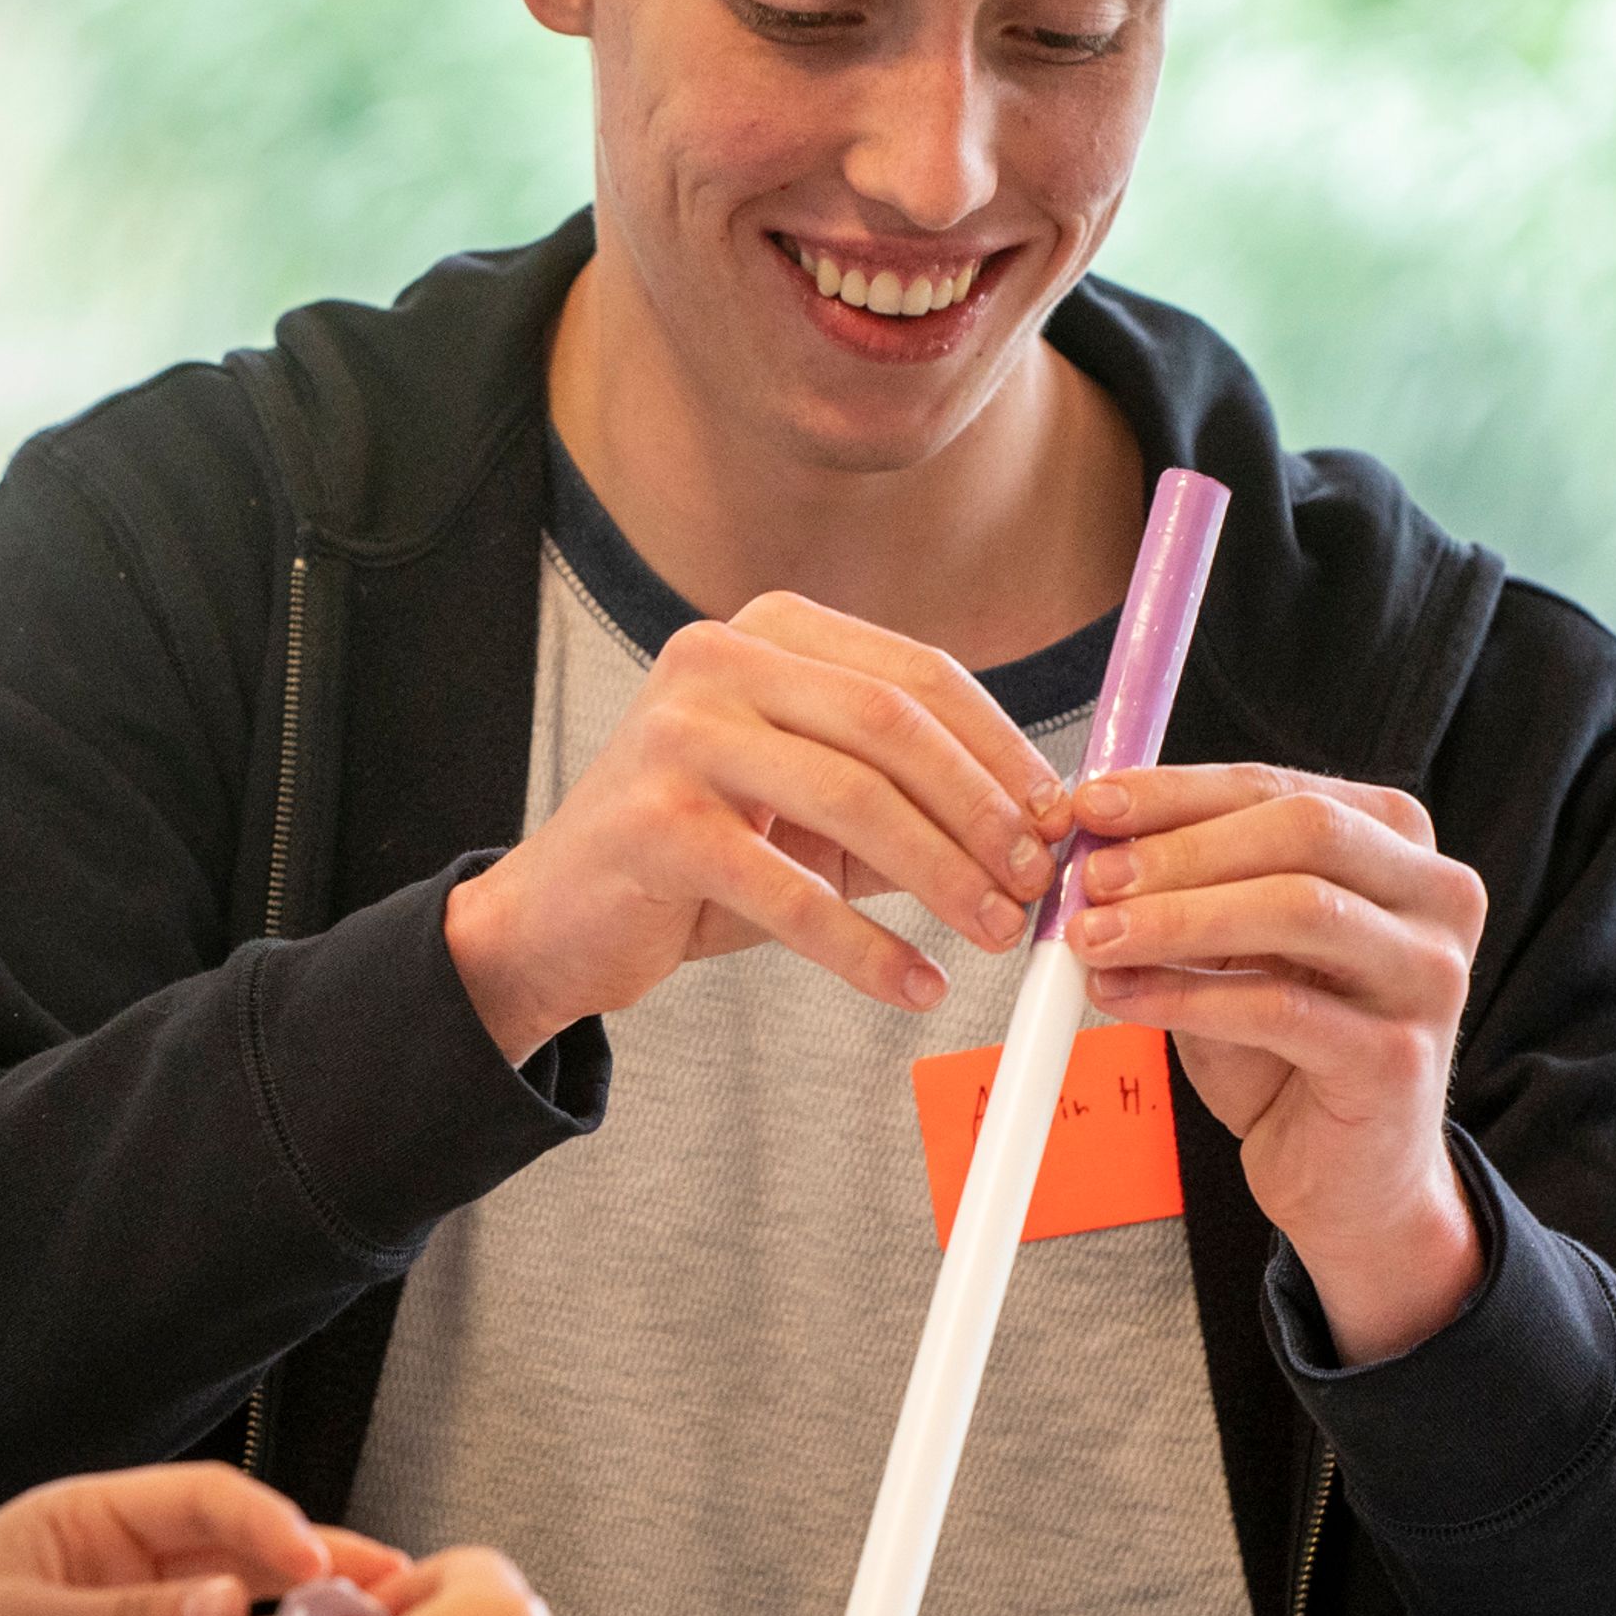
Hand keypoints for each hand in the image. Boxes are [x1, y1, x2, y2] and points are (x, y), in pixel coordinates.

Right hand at [443, 590, 1078, 1061]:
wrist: (557, 917)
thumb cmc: (698, 855)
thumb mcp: (809, 806)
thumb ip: (905, 799)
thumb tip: (1038, 828)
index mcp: (766, 631)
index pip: (916, 674)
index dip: (1000, 748)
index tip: (1058, 818)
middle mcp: (716, 658)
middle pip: (891, 725)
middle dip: (981, 810)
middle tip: (1038, 884)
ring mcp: (678, 734)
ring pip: (850, 799)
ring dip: (942, 876)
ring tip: (997, 934)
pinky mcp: (655, 822)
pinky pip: (791, 891)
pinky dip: (866, 948)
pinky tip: (915, 985)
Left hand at [1066, 764, 1490, 1363]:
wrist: (1348, 1180)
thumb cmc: (1285, 1049)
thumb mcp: (1229, 948)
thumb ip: (1183, 889)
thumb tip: (1090, 840)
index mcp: (1397, 845)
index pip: (1278, 788)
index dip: (1176, 793)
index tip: (1089, 806)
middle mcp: (1437, 897)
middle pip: (1302, 832)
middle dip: (1180, 848)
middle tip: (1089, 877)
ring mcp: (1429, 976)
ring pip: (1298, 909)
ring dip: (1177, 918)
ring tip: (1090, 938)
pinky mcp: (1400, 1057)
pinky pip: (1279, 1006)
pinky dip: (1186, 996)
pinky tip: (1120, 998)